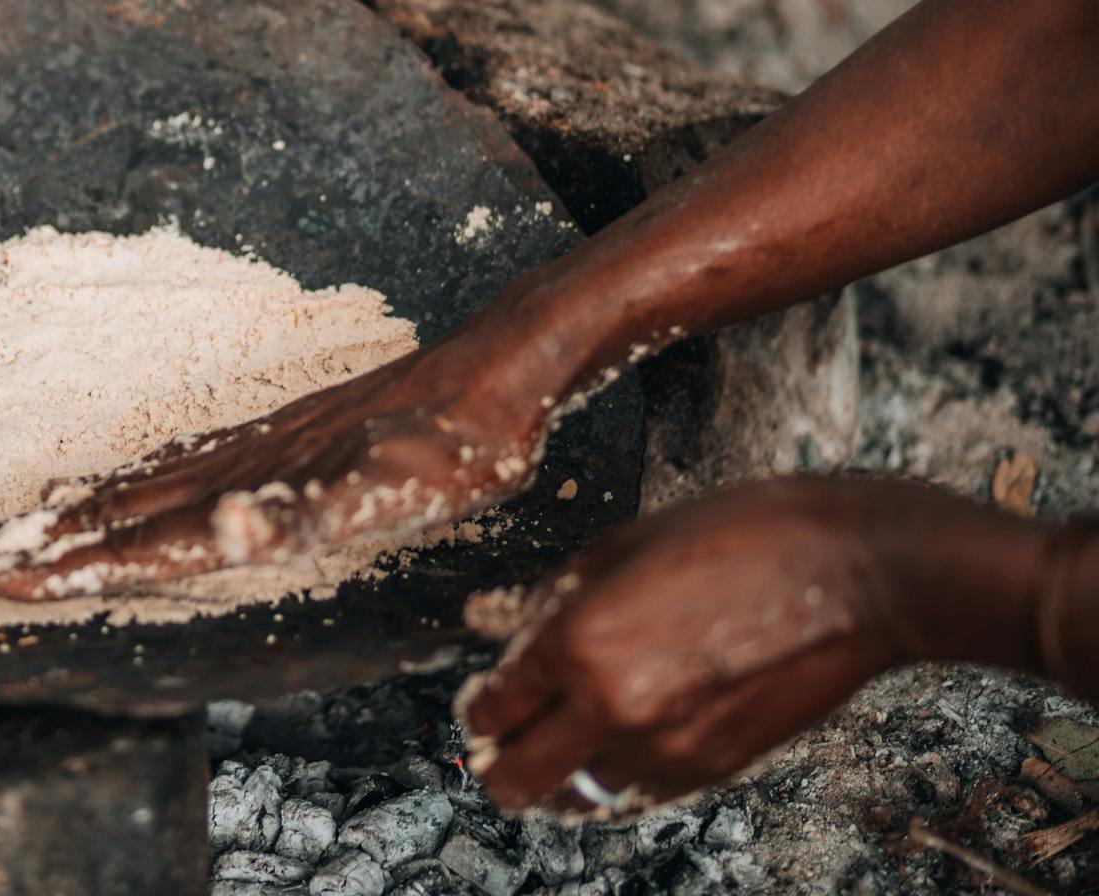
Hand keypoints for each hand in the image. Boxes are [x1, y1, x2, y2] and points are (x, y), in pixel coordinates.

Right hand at [0, 300, 576, 599]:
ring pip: (135, 492)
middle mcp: (229, 472)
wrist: (491, 373)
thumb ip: (305, 515)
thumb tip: (220, 528)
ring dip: (67, 520)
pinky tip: (123, 493)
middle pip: (108, 514)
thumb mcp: (392, 490)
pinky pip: (177, 473)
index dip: (50, 565)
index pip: (124, 540)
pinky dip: (127, 492)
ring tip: (11, 534)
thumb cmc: (449, 448)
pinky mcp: (274, 443)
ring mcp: (247, 454)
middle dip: (28, 545)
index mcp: (241, 496)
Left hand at [459, 477, 1040, 815]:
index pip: (493, 707)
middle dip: (499, 760)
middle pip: (516, 780)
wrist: (854, 573)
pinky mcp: (711, 769)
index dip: (479, 704)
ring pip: (575, 799)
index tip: (485, 698)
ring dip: (559, 775)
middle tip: (507, 734)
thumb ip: (549, 593)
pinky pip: (634, 796)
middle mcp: (611, 708)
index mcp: (578, 643)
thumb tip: (491, 620)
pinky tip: (618, 743)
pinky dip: (613, 779)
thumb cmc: (742, 536)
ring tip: (565, 740)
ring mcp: (665, 748)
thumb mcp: (623, 543)